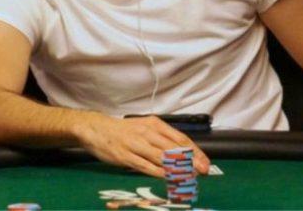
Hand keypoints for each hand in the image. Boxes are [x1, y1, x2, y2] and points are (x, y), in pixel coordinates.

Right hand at [75, 114, 209, 177]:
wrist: (96, 128)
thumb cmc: (124, 131)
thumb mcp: (145, 128)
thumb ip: (162, 139)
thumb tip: (183, 153)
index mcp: (154, 124)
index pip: (180, 138)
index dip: (195, 151)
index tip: (205, 161)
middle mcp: (147, 132)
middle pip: (174, 148)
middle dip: (191, 161)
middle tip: (204, 171)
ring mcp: (136, 144)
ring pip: (161, 157)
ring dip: (177, 168)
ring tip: (190, 176)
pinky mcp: (125, 156)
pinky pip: (145, 166)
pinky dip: (158, 172)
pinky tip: (168, 178)